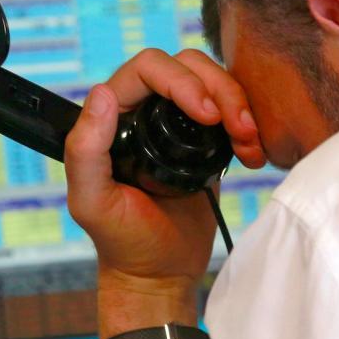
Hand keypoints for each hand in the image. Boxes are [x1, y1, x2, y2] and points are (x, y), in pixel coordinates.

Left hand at [64, 48, 264, 299]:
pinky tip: (253, 153)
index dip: (181, 80)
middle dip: (219, 88)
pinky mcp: (204, 141)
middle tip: (236, 128)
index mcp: (112, 116)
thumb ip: (85, 151)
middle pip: (187, 65)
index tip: (206, 115)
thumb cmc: (122, 242)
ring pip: (213, 80)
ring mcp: (175, 124)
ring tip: (249, 142)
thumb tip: (100, 94)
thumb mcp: (92, 202)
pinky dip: (247, 122)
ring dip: (238, 104)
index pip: (148, 68)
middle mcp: (143, 111)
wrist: (161, 274)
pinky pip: (229, 109)